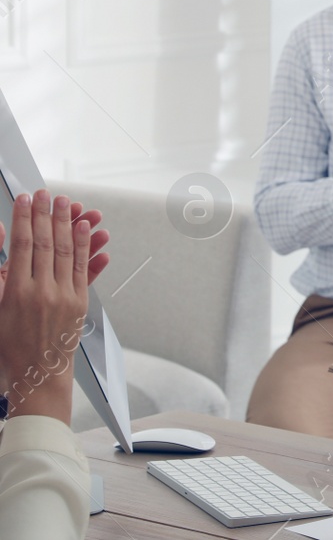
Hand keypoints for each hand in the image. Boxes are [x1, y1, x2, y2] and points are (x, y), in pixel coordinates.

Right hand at [0, 190, 105, 421]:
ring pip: (67, 251)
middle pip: (45, 243)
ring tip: (68, 203)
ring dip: (68, 223)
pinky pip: (83, 268)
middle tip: (46, 193)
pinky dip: (87, 246)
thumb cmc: (8, 343)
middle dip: (46, 214)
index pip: (20, 245)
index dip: (23, 218)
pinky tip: (87, 229)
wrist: (35, 374)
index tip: (24, 199)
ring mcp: (64, 297)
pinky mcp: (80, 303)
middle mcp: (41, 292)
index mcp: (15, 293)